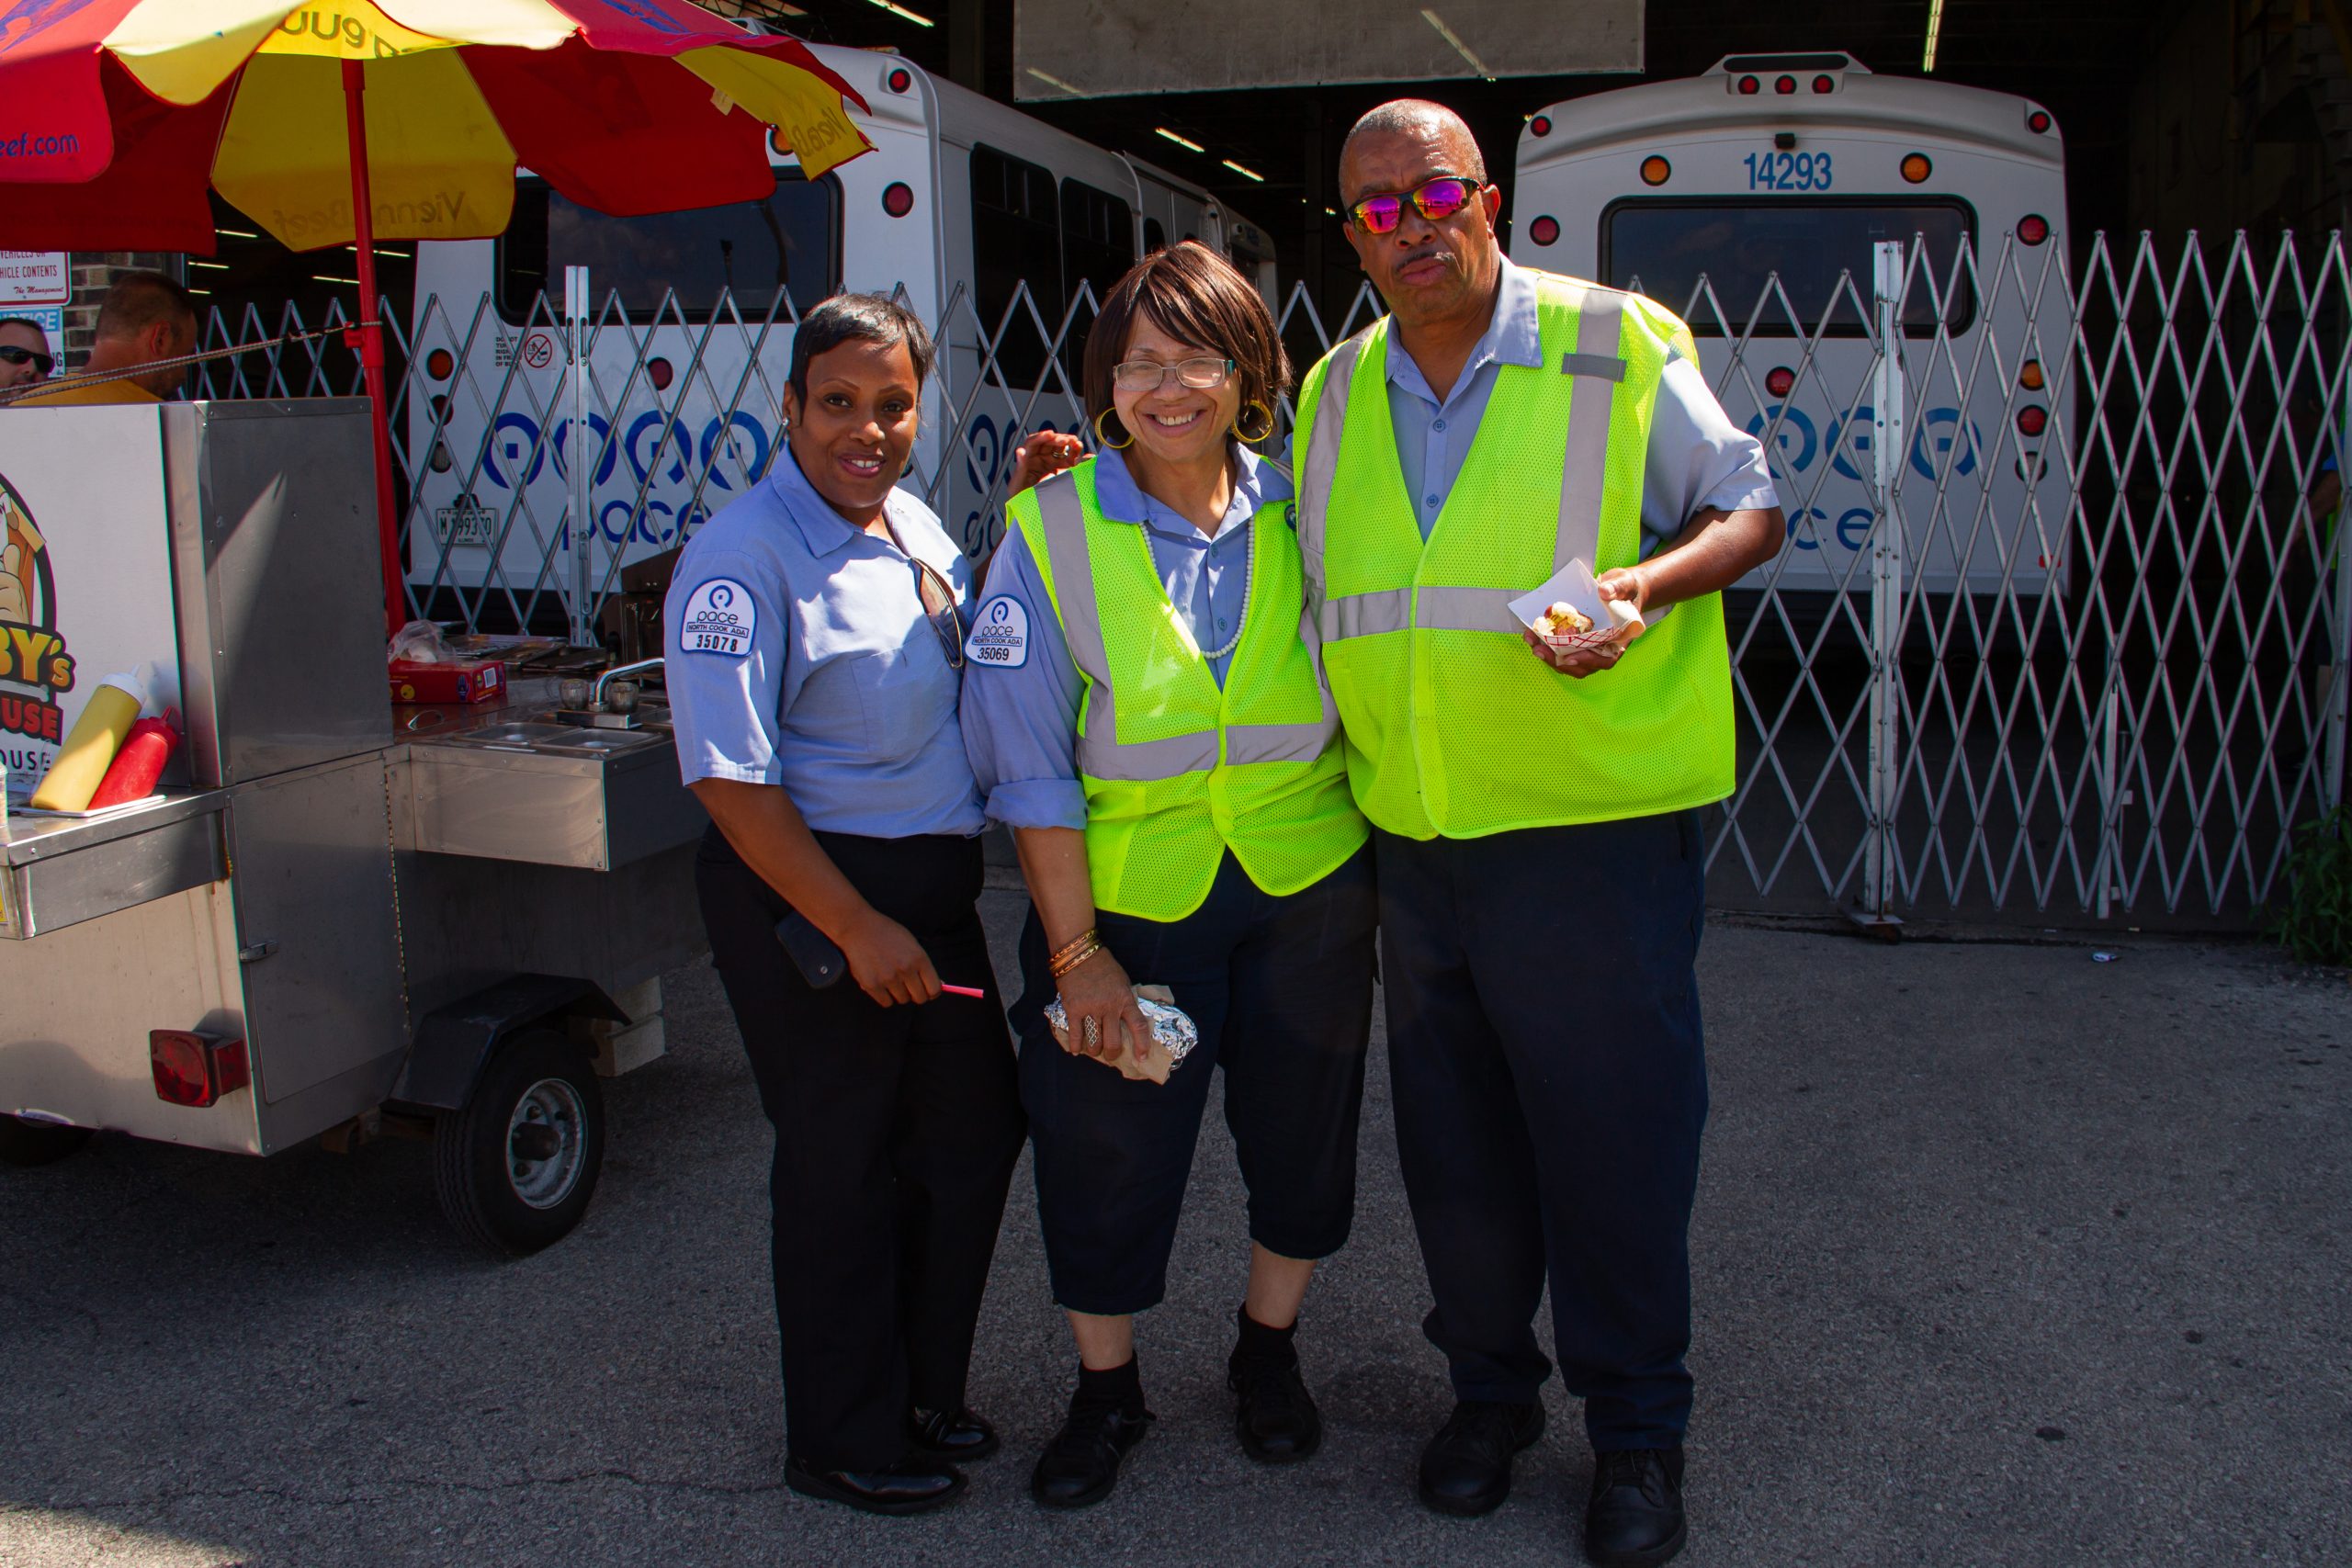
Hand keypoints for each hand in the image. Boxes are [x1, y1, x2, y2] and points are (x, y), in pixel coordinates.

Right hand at [837, 909, 940, 1007]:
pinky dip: (885, 996)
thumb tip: (937, 985)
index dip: (932, 993)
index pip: (934, 989)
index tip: (928, 992)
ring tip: (892, 979)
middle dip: (916, 994)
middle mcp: (906, 970)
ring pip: (902, 1000)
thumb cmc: (886, 933)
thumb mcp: (911, 943)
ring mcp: (888, 978)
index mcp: (919, 958)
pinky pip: (886, 1002)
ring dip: (899, 993)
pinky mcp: (872, 985)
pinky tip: (882, 984)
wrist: (858, 928)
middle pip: (920, 998)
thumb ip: (922, 964)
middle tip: (909, 987)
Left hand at [1007, 431, 1085, 496]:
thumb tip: (1020, 451)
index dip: (1041, 436)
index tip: (1050, 434)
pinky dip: (1074, 451)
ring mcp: (1052, 462)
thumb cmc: (1021, 499)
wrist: (1035, 512)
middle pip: (1048, 442)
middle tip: (1065, 440)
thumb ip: (1021, 467)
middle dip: (1057, 439)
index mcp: (1027, 458)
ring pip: (1060, 447)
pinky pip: (1069, 456)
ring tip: (1074, 442)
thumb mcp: (1018, 484)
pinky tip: (1078, 447)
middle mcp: (1040, 457)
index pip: (1033, 442)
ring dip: (1067, 442)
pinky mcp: (1063, 468)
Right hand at [1053, 946, 1148, 1065]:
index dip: (1142, 1044)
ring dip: (1095, 1050)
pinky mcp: (1073, 1009)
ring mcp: (1091, 1009)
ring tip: (1094, 1050)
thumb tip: (1128, 1021)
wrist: (1079, 954)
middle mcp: (1109, 1007)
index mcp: (1125, 999)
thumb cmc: (1104, 967)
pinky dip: (1076, 1046)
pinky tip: (1076, 1051)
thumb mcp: (1123, 982)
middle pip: (1113, 1041)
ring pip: (1094, 1041)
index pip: (1138, 1026)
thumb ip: (1126, 1001)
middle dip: (1113, 1053)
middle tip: (1111, 1056)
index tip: (1141, 1057)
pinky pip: (1075, 1034)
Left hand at [1524, 566, 1645, 677]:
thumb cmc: (1627, 589)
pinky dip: (1547, 645)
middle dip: (1558, 661)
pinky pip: (1561, 649)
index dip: (1590, 661)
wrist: (1620, 588)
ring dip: (1548, 656)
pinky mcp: (1576, 641)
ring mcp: (1589, 647)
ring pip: (1568, 660)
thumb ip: (1617, 588)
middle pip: (1582, 665)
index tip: (1572, 656)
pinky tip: (1533, 635)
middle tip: (1539, 650)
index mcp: (1619, 641)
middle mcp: (1603, 648)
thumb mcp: (1626, 584)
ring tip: (1532, 643)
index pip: (1606, 659)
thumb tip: (1604, 592)